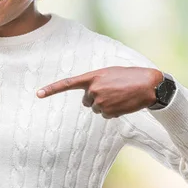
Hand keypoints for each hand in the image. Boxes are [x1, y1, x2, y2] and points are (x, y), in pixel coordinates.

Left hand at [37, 67, 162, 118]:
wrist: (149, 85)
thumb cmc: (131, 76)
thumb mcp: (111, 72)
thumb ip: (97, 81)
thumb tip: (91, 98)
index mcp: (93, 77)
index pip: (67, 83)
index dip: (52, 89)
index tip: (38, 94)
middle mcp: (93, 90)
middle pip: (86, 101)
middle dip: (96, 99)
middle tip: (112, 92)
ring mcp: (101, 101)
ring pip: (97, 109)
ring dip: (106, 105)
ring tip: (120, 96)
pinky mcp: (109, 112)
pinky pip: (106, 115)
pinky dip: (114, 111)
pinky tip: (123, 103)